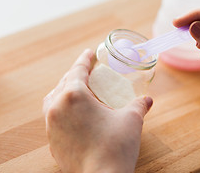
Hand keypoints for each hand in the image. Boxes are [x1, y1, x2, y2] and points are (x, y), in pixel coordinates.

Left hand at [43, 49, 152, 172]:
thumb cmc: (116, 146)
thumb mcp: (131, 119)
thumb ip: (139, 105)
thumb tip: (148, 99)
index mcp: (74, 96)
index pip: (77, 71)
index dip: (85, 60)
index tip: (89, 53)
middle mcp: (57, 108)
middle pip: (63, 83)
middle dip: (75, 74)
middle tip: (87, 71)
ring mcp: (51, 126)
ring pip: (53, 100)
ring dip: (65, 91)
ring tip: (78, 90)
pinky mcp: (52, 142)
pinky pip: (53, 118)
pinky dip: (63, 109)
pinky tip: (76, 115)